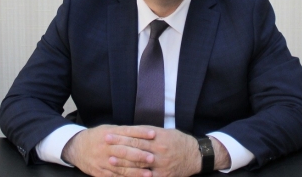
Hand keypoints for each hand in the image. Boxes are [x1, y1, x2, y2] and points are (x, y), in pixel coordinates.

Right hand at [62, 125, 154, 176]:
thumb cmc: (97, 137)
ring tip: (149, 173)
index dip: (141, 133)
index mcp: (109, 133)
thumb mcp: (109, 129)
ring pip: (121, 166)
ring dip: (136, 171)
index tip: (153, 134)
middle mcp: (106, 146)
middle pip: (124, 150)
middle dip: (139, 155)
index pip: (127, 132)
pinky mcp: (99, 172)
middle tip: (152, 158)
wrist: (75, 147)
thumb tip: (145, 131)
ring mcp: (102, 160)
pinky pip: (114, 176)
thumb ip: (125, 132)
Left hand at [106, 127, 230, 176]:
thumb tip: (130, 130)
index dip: (121, 136)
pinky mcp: (163, 176)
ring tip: (110, 160)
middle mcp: (159, 152)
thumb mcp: (165, 132)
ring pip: (139, 164)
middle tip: (105, 144)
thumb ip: (148, 132)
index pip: (136, 137)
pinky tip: (124, 175)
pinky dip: (135, 176)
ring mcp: (161, 165)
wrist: (196, 155)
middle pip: (135, 150)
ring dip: (123, 163)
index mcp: (159, 138)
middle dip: (118, 147)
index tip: (109, 134)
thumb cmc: (179, 141)